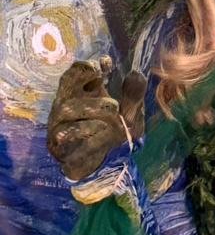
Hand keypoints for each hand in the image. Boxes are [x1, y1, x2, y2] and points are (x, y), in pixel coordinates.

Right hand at [46, 59, 146, 180]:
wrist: (107, 169)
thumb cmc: (115, 134)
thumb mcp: (131, 114)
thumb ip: (134, 96)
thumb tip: (136, 74)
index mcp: (83, 93)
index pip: (76, 71)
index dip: (87, 66)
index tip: (105, 65)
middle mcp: (66, 105)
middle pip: (65, 84)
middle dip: (87, 84)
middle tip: (113, 103)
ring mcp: (59, 124)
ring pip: (66, 109)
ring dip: (91, 110)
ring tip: (112, 118)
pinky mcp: (57, 146)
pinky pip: (67, 137)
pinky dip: (88, 135)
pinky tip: (103, 136)